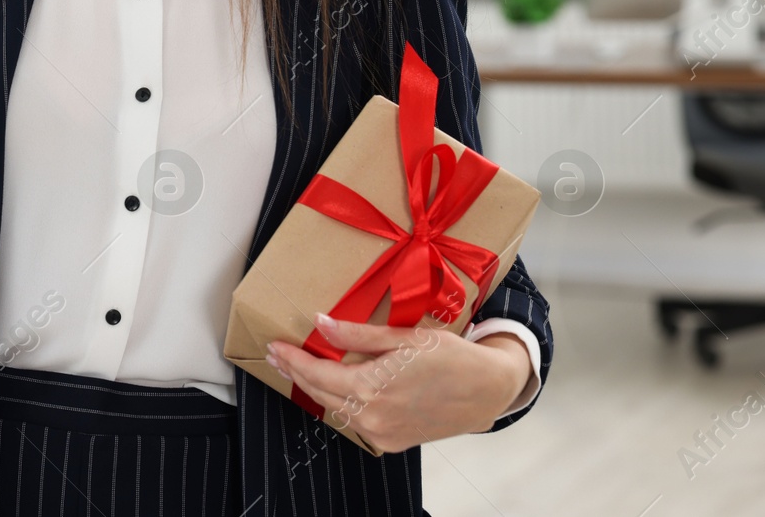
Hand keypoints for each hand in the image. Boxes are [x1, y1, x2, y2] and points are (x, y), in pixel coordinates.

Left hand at [265, 313, 532, 453]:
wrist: (490, 390)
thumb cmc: (452, 358)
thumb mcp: (404, 337)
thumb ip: (358, 334)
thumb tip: (321, 323)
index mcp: (372, 388)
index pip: (317, 373)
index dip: (293, 359)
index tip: (274, 346)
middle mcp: (372, 417)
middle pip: (320, 393)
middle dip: (296, 372)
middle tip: (276, 355)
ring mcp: (382, 434)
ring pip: (336, 408)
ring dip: (315, 387)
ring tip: (297, 368)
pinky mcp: (392, 442)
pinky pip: (355, 421)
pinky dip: (340, 403)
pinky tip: (332, 387)